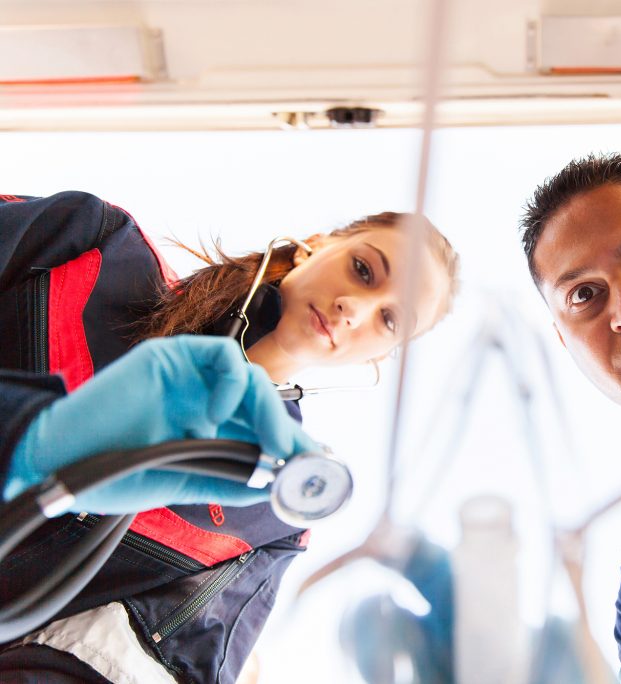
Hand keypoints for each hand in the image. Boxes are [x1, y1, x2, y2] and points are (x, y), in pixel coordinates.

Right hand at [5, 336, 318, 513]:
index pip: (258, 428)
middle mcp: (201, 398)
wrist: (58, 460)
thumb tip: (274, 484)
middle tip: (304, 458)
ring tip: (275, 444)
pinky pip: (221, 355)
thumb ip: (227, 479)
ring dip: (269, 411)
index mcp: (204, 427)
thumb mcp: (181, 482)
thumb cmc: (111, 473)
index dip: (290, 442)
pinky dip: (232, 382)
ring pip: (250, 379)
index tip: (319, 462)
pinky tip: (220, 413)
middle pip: (261, 403)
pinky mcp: (171, 355)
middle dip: (287, 430)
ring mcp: (187, 376)